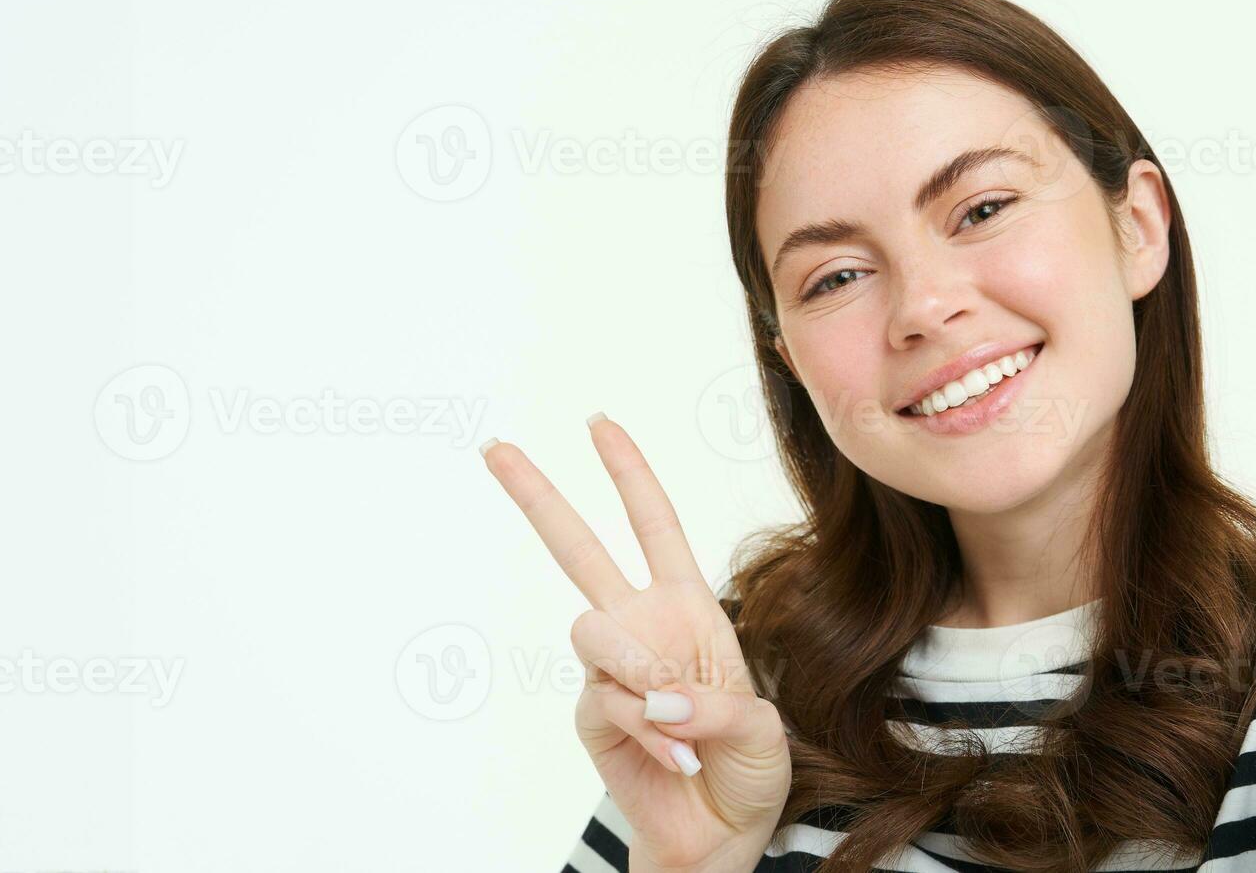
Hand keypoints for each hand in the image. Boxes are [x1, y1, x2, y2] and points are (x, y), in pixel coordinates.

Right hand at [483, 417, 790, 872]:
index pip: (654, 526)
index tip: (598, 423)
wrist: (717, 832)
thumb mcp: (760, 730)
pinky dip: (649, 733)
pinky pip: (609, 703)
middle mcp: (642, 628)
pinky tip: (675, 758)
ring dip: (640, 671)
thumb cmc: (748, 772)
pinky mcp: (591, 714)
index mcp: (688, 608)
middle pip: (579, 550)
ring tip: (677, 719)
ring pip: (595, 632)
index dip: (629, 474)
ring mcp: (611, 671)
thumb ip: (713, 706)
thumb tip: (657, 699)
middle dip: (538, 497)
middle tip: (495, 447)